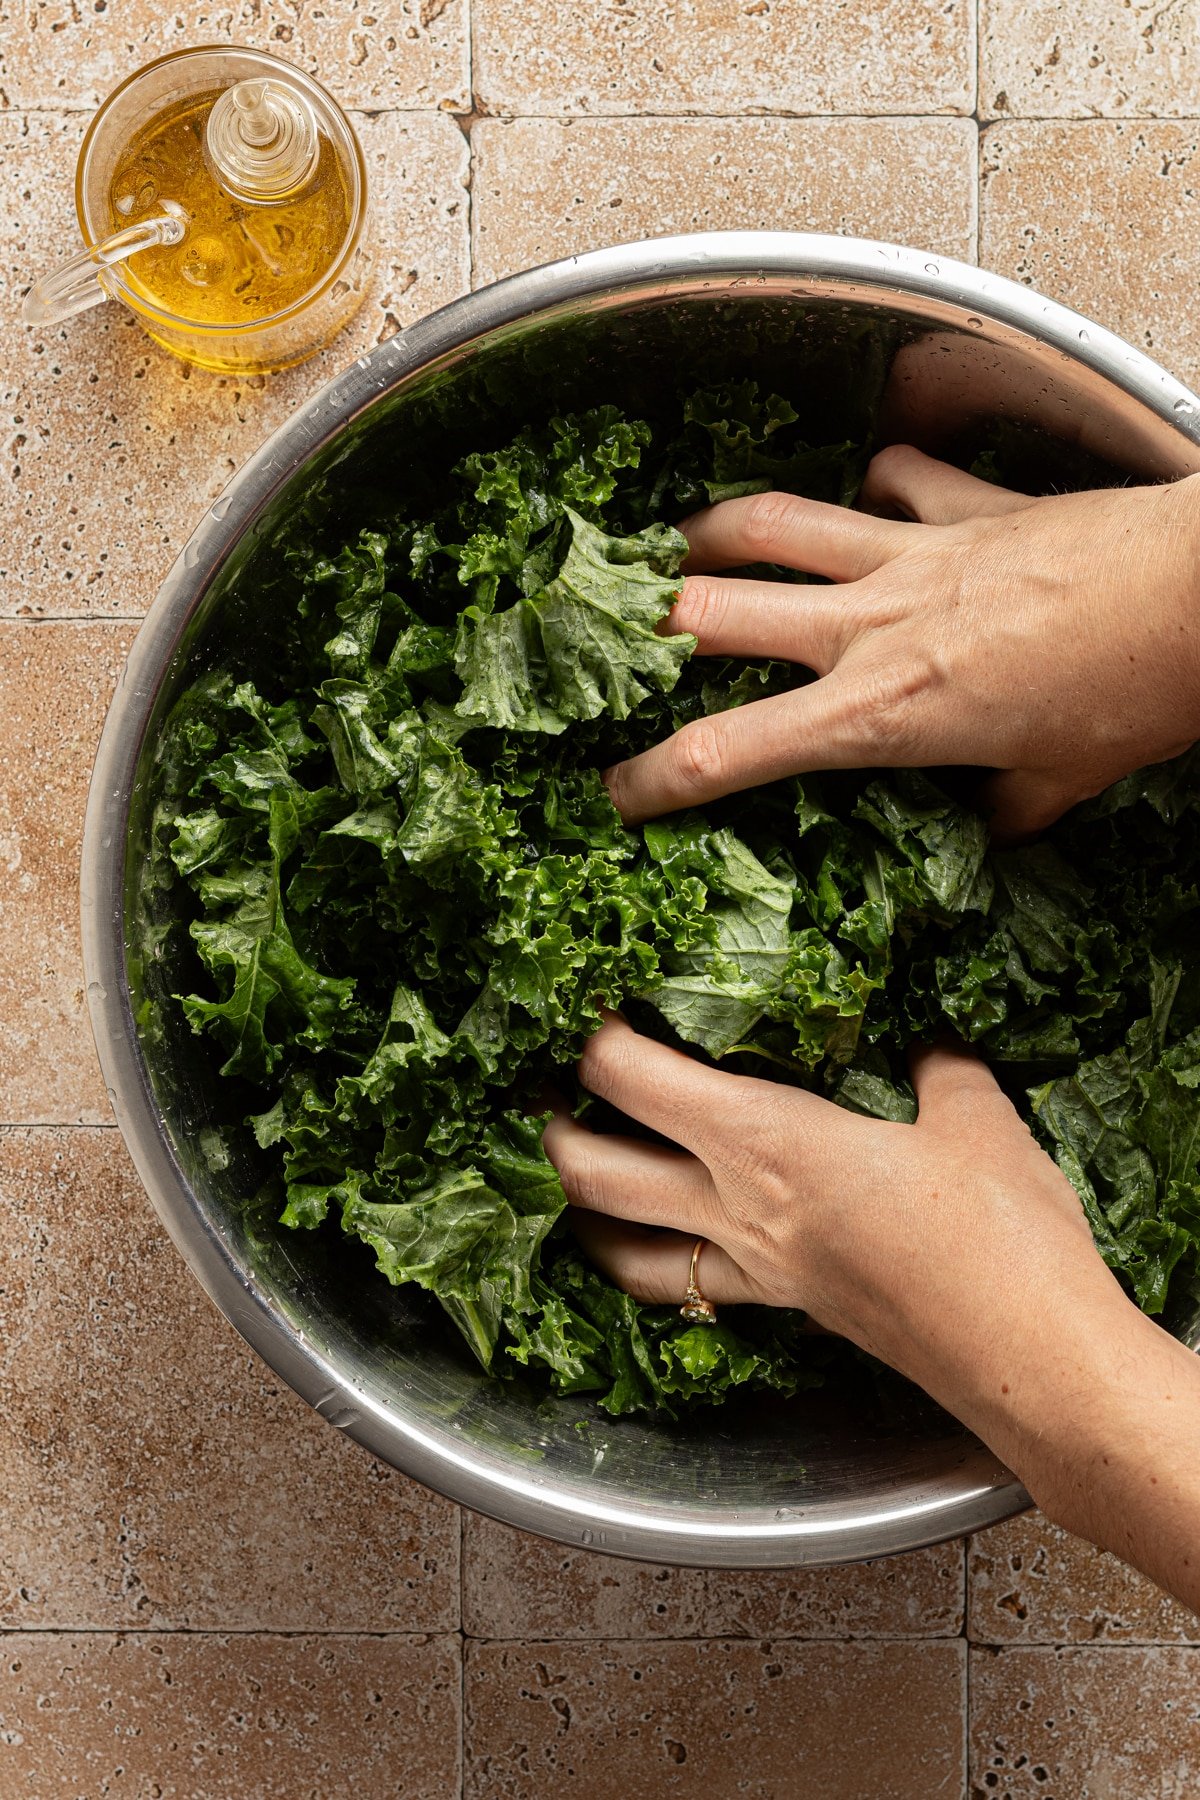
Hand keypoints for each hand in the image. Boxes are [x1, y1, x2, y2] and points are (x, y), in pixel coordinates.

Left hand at [544, 1016, 1108, 1411]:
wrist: (1031, 1360)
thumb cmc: (999, 1234)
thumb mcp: (976, 1117)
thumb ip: (939, 1067)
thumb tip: (927, 1046)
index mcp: (765, 1139)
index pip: (633, 1079)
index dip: (595, 1037)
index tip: (593, 1006)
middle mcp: (739, 1208)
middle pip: (595, 1174)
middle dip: (555, 1131)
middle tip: (549, 1092)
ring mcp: (758, 1272)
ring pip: (625, 1249)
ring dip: (582, 1214)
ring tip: (574, 1178)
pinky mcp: (790, 1310)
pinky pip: (692, 1288)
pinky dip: (654, 1265)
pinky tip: (670, 1248)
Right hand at [603, 451, 1199, 837]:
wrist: (1199, 592)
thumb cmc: (1135, 690)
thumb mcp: (1058, 781)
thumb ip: (1004, 807)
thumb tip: (990, 825)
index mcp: (880, 713)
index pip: (730, 750)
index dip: (655, 777)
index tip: (616, 793)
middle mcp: (872, 626)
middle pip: (713, 614)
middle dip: (645, 631)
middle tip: (617, 643)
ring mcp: (911, 554)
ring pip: (773, 525)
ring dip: (712, 530)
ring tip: (678, 542)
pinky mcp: (962, 506)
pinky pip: (893, 480)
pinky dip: (869, 482)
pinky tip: (863, 488)